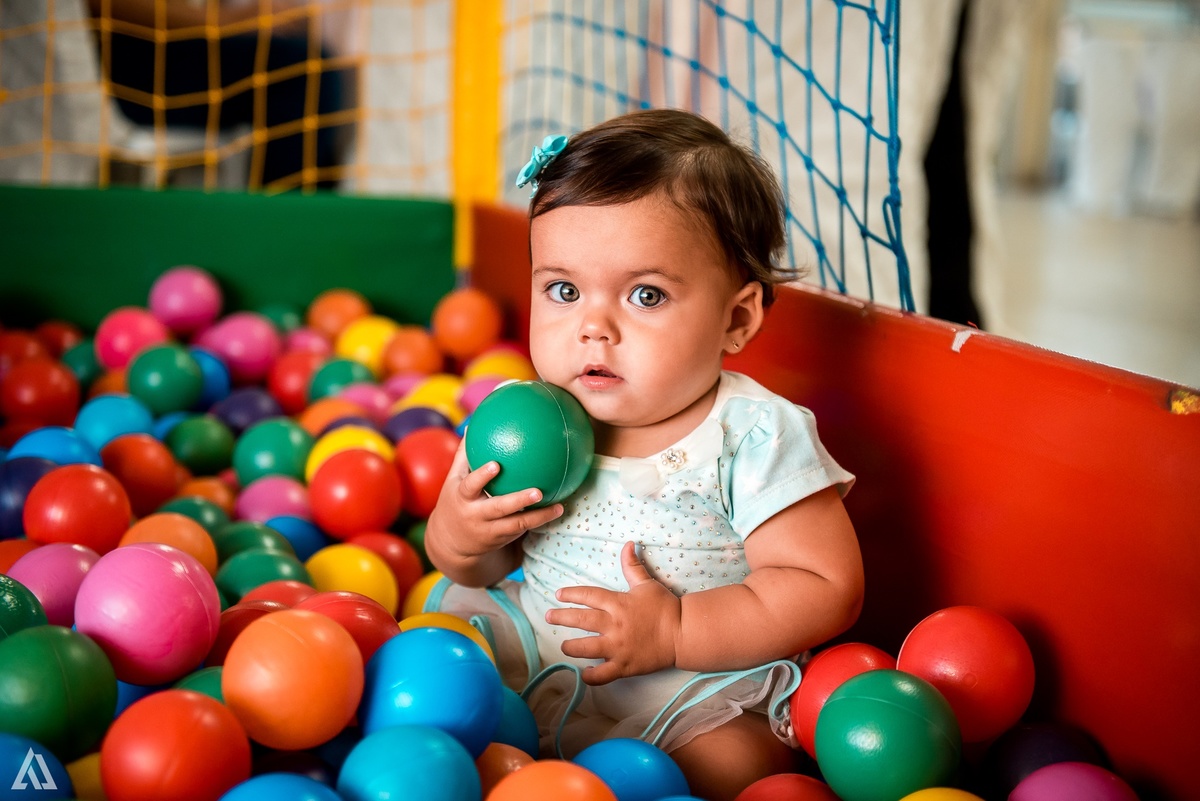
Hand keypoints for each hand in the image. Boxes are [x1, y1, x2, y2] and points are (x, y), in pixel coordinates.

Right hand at [425, 442, 562, 577]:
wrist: (451, 543)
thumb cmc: (455, 501)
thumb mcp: (454, 480)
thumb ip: (465, 455)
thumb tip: (472, 424)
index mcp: (463, 497)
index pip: (471, 485)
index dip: (482, 476)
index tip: (496, 464)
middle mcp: (476, 515)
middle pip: (499, 508)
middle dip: (518, 500)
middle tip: (538, 492)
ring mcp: (489, 530)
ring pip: (516, 524)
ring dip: (539, 516)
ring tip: (559, 506)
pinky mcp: (501, 539)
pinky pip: (522, 529)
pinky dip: (540, 521)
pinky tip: (558, 510)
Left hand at [548, 541, 681, 684]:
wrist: (683, 633)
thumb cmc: (665, 607)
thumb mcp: (647, 583)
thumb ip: (632, 566)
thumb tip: (628, 544)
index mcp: (618, 604)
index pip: (588, 596)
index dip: (571, 594)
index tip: (558, 595)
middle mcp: (614, 625)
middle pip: (580, 620)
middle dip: (561, 617)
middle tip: (548, 616)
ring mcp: (618, 647)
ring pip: (585, 648)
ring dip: (570, 647)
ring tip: (563, 645)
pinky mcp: (624, 666)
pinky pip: (602, 675)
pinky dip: (591, 676)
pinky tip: (584, 673)